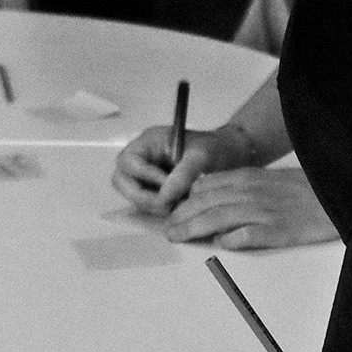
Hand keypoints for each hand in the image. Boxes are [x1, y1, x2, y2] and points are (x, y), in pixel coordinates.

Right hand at [110, 124, 252, 215]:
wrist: (230, 157)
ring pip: (132, 195)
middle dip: (141, 196)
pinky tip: (178, 207)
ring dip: (151, 205)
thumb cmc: (216, 150)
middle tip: (166, 204)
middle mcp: (143, 158)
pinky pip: (145, 204)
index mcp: (149, 142)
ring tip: (177, 205)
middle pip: (121, 180)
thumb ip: (183, 174)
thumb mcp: (203, 157)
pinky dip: (159, 209)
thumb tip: (163, 196)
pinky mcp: (154, 191)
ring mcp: (146, 176)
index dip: (144, 176)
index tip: (166, 185)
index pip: (129, 161)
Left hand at [165, 168, 338, 248]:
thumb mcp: (270, 179)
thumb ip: (241, 184)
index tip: (171, 213)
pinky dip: (230, 240)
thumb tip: (210, 191)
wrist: (340, 194)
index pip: (207, 187)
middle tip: (167, 229)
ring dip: (193, 228)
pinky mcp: (279, 230)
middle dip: (181, 216)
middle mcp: (252, 192)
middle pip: (206, 203)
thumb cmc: (307, 190)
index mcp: (250, 178)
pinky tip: (218, 245)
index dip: (185, 201)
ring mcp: (265, 211)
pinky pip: (248, 235)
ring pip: (219, 218)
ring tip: (177, 237)